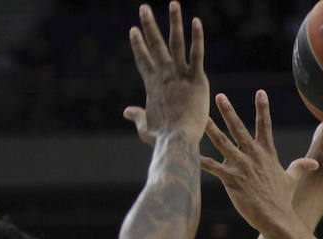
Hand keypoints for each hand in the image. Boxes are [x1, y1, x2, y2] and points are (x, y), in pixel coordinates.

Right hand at [122, 2, 208, 143]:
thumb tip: (126, 111)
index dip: (138, 45)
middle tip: (144, 8)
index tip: (133, 30)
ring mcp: (179, 75)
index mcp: (151, 85)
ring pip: (176, 43)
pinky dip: (197, 37)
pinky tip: (196, 21)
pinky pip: (197, 54)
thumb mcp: (145, 126)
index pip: (143, 60)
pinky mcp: (196, 79)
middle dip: (149, 25)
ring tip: (174, 4)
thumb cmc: (162, 138)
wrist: (177, 140)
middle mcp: (163, 75)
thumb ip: (137, 116)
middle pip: (155, 45)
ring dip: (174, 22)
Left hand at [202, 90, 318, 234]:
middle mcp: (253, 155)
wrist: (276, 217)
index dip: (263, 108)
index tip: (260, 92)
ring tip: (201, 117)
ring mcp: (241, 166)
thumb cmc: (283, 199)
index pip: (265, 125)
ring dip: (211, 129)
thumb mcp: (292, 179)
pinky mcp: (231, 179)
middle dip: (228, 111)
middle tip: (220, 96)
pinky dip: (200, 160)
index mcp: (266, 153)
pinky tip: (189, 153)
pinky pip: (212, 167)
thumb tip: (315, 163)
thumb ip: (300, 166)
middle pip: (238, 128)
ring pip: (222, 142)